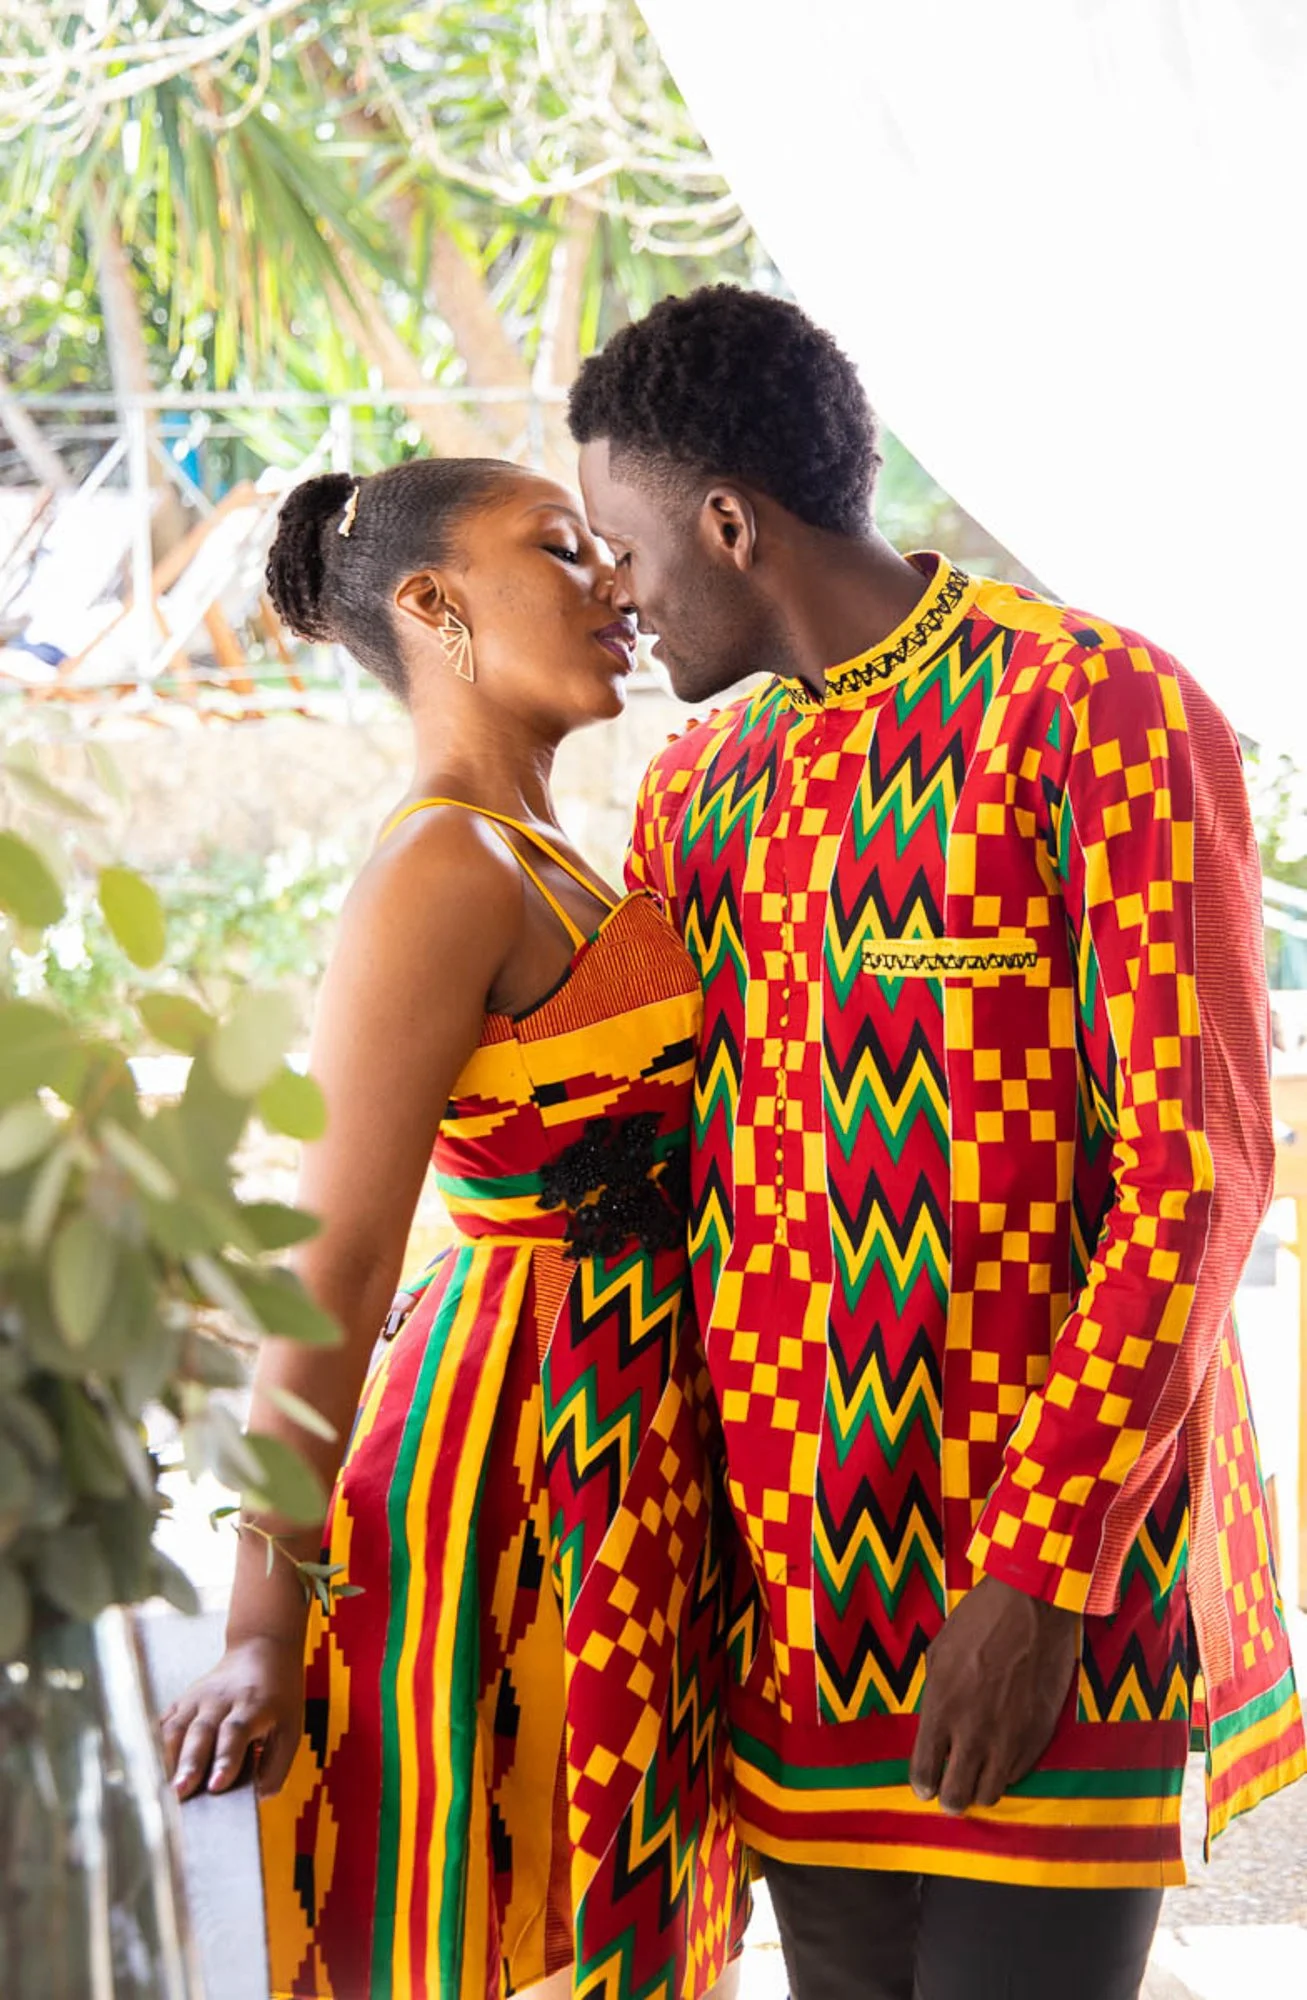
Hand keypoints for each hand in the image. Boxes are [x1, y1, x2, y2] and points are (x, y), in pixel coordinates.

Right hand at [159, 1634, 303, 1800]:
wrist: (262, 1649)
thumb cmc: (278, 1696)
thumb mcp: (291, 1727)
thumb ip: (276, 1764)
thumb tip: (256, 1798)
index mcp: (252, 1705)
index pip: (235, 1733)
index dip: (226, 1759)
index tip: (216, 1786)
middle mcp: (221, 1700)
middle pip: (201, 1732)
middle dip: (190, 1764)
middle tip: (180, 1793)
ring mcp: (198, 1698)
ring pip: (177, 1727)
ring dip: (167, 1758)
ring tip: (162, 1788)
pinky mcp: (183, 1700)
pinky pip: (165, 1723)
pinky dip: (155, 1746)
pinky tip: (150, 1768)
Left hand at [909, 1576, 1079, 1815]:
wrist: (1032, 1607)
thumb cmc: (979, 1621)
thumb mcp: (938, 1655)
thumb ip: (935, 1699)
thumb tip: (933, 1729)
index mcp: (941, 1711)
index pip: (924, 1773)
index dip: (923, 1786)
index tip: (925, 1787)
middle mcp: (973, 1734)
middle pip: (956, 1796)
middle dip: (950, 1798)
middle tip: (950, 1790)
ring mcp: (1008, 1739)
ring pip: (990, 1794)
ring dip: (980, 1789)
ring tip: (978, 1776)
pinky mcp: (1038, 1737)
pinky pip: (1017, 1774)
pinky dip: (1006, 1772)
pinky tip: (1001, 1756)